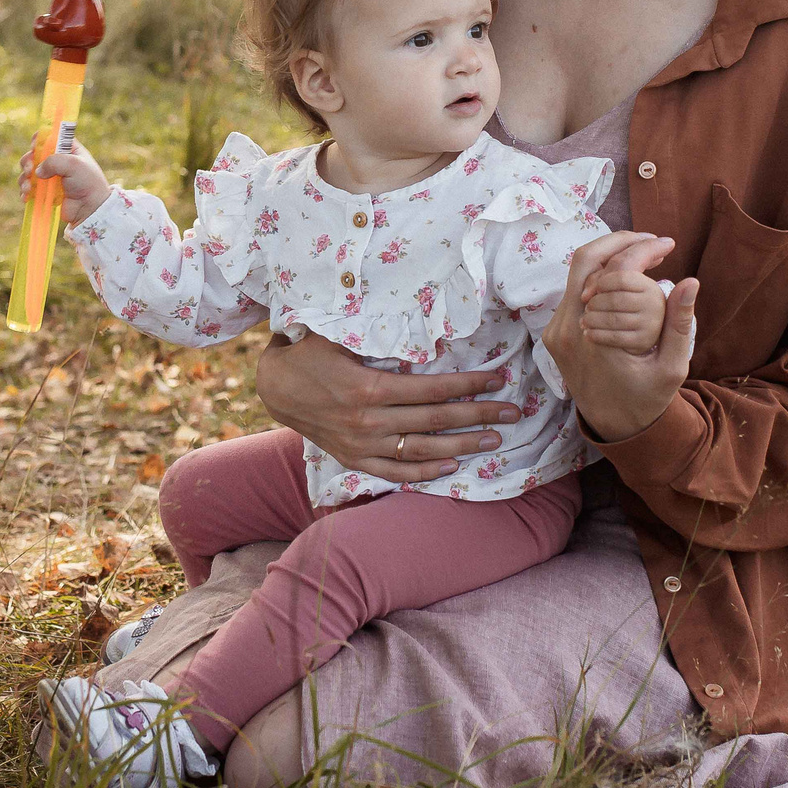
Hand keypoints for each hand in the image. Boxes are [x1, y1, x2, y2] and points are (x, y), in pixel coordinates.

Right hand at [19, 134, 111, 225]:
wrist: (90, 208)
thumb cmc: (87, 182)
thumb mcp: (73, 164)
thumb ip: (53, 162)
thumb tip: (37, 172)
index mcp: (67, 149)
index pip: (48, 137)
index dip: (38, 141)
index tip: (34, 148)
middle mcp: (57, 161)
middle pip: (33, 155)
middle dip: (27, 161)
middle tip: (31, 170)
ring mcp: (50, 177)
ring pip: (28, 172)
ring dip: (24, 178)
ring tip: (28, 188)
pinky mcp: (46, 192)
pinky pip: (29, 188)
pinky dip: (25, 191)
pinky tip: (27, 197)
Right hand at [254, 331, 519, 483]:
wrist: (273, 386)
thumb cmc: (309, 350)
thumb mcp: (338, 332)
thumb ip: (376, 330)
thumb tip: (418, 313)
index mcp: (369, 388)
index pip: (433, 389)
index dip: (469, 384)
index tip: (498, 380)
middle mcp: (369, 422)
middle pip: (436, 421)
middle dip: (480, 416)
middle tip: (513, 413)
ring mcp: (362, 445)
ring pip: (423, 451)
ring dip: (463, 446)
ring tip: (494, 441)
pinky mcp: (354, 459)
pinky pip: (395, 473)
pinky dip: (425, 473)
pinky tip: (451, 467)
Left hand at [542, 231, 698, 444]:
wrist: (613, 426)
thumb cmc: (647, 399)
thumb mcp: (672, 367)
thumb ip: (680, 323)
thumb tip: (690, 281)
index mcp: (599, 338)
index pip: (616, 273)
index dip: (643, 250)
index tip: (668, 245)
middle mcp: (568, 330)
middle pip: (587, 261)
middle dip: (622, 242)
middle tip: (653, 242)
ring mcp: (555, 330)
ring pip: (576, 274)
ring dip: (609, 258)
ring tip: (643, 256)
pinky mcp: (552, 333)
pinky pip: (573, 292)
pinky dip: (598, 278)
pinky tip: (624, 279)